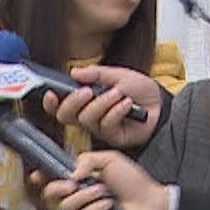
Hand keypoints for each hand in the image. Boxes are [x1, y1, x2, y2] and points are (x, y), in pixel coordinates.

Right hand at [41, 151, 170, 209]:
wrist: (151, 203)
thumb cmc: (133, 180)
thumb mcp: (110, 159)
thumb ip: (87, 159)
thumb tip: (71, 173)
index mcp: (82, 178)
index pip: (55, 177)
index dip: (42, 176)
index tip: (36, 174)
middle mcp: (80, 195)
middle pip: (52, 193)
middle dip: (58, 187)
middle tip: (72, 184)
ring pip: (67, 205)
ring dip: (86, 196)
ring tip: (104, 192)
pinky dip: (96, 208)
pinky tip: (109, 206)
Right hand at [43, 65, 162, 148]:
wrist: (159, 102)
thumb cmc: (138, 89)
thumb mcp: (116, 74)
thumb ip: (95, 74)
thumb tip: (74, 72)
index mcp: (84, 100)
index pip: (59, 105)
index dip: (50, 102)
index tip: (50, 93)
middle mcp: (87, 116)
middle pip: (65, 116)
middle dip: (73, 102)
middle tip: (88, 91)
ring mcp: (99, 128)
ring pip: (86, 119)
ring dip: (102, 103)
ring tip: (118, 94)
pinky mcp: (112, 137)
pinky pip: (106, 125)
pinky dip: (116, 111)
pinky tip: (128, 104)